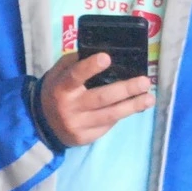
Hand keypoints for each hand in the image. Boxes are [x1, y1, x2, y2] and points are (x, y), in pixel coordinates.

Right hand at [38, 50, 153, 146]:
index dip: (90, 67)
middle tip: (145, 82)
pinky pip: (107, 125)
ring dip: (133, 106)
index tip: (107, 58)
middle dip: (125, 89)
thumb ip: (76, 63)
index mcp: (61, 87)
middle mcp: (69, 107)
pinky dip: (122, 115)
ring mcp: (78, 125)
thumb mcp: (59, 73)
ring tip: (149, 98)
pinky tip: (135, 107)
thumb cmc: (57, 90)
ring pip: (110, 115)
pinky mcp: (85, 137)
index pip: (75, 76)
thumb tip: (105, 53)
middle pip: (101, 98)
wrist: (42, 123)